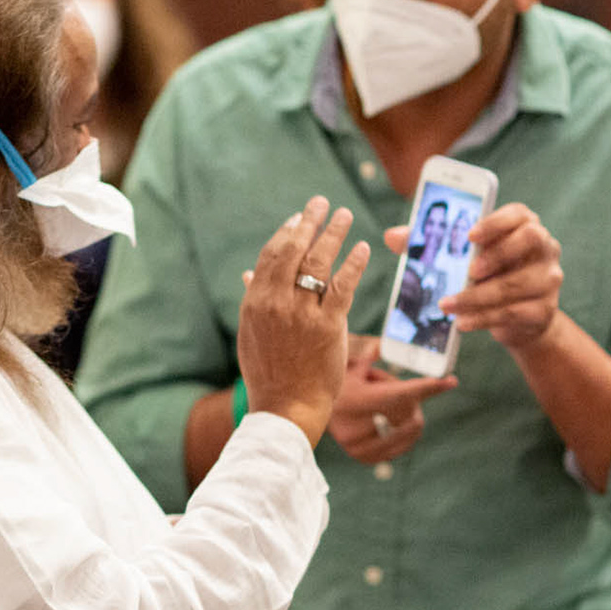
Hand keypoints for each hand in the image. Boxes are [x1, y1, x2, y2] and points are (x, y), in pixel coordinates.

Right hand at [237, 197, 371, 445]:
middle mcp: (277, 303)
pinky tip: (362, 248)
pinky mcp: (329, 326)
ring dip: (333, 234)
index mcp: (255, 302)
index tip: (298, 217)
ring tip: (345, 215)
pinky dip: (353, 264)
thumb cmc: (268, 373)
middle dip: (309, 222)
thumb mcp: (251, 334)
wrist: (285, 407)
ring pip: (319, 263)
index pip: (271, 255)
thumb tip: (248, 273)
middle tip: (322, 202)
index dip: (286, 232)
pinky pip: (343, 287)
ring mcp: (302, 313)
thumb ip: (253, 299)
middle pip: (294, 250)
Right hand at [326, 342, 457, 464]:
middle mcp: (357, 427)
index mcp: (355, 400)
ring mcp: (360, 446)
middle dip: (411, 399)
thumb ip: (373, 357)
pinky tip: (389, 423)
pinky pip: (403, 445)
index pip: (400, 393)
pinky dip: (404, 433)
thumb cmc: (337, 387)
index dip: (428, 387)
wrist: (310, 416)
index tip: (450, 381)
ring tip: (386, 407)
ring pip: (410, 429)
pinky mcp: (364, 457)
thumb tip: (387, 343)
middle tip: (396, 390)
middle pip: (409, 412)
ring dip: (407, 416)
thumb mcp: (353, 368)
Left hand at [417, 203, 562, 350]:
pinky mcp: (544, 309)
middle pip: (530, 240)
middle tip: (468, 271)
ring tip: (448, 305)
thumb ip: (431, 243)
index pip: (519, 213)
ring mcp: (549, 279)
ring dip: (478, 296)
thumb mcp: (464, 258)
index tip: (471, 234)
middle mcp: (545, 247)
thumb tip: (392, 236)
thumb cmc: (487, 276)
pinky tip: (462, 322)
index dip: (496, 221)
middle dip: (497, 254)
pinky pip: (514, 313)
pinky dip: (484, 319)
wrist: (519, 320)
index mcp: (524, 226)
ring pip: (516, 284)